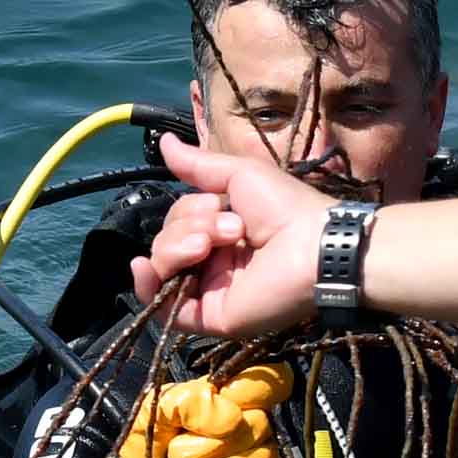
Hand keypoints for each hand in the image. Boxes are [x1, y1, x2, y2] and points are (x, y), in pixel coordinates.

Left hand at [99, 366, 291, 457]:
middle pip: (256, 425)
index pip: (273, 380)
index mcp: (233, 399)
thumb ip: (183, 400)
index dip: (250, 390)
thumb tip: (227, 416)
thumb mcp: (151, 415)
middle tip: (177, 457)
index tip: (221, 402)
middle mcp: (257, 429)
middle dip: (202, 446)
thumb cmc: (150, 451)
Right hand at [130, 137, 335, 345]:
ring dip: (176, 247)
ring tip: (209, 245)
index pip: (178, 222)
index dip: (188, 211)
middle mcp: (214, 262)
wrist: (312, 246)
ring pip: (163, 270)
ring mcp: (211, 291)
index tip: (218, 205)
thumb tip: (163, 141)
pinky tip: (145, 266)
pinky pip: (165, 309)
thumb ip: (198, 165)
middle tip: (230, 229)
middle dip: (187, 228)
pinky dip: (148, 287)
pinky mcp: (210, 317)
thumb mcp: (239, 174)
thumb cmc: (285, 208)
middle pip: (167, 242)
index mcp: (222, 233)